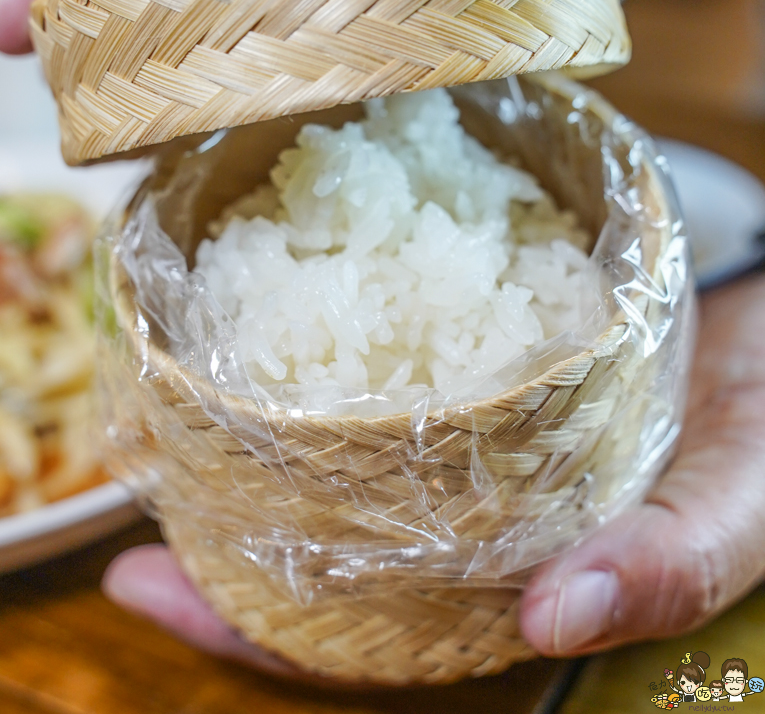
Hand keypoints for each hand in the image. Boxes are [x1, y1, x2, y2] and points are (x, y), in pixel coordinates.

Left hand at [103, 273, 764, 674]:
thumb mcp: (744, 499)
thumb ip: (671, 563)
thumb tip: (554, 614)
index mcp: (518, 577)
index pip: (372, 638)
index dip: (261, 635)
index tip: (156, 591)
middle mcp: (476, 524)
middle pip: (333, 565)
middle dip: (229, 556)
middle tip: (137, 533)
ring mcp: (467, 448)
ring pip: (343, 479)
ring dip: (255, 462)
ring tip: (168, 436)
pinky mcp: (474, 375)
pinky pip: (380, 385)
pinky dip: (320, 374)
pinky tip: (260, 339)